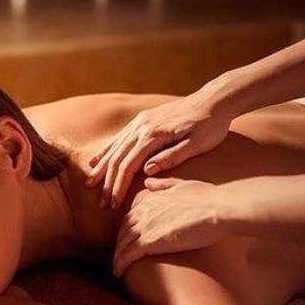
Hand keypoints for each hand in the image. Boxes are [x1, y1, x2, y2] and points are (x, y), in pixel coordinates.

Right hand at [85, 89, 232, 209]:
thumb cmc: (210, 126)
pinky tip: (96, 160)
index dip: (118, 186)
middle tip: (101, 203)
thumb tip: (147, 171)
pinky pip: (120, 138)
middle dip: (107, 182)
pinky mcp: (143, 120)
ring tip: (90, 184)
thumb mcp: (197, 145)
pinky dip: (106, 151)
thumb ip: (172, 157)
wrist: (213, 100)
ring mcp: (140, 122)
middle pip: (117, 158)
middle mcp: (142, 126)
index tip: (113, 204)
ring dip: (102, 168)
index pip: (129, 165)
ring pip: (115, 148)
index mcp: (154, 135)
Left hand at [113, 177, 228, 275]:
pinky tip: (118, 272)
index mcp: (151, 199)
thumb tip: (147, 181)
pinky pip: (128, 255)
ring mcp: (145, 226)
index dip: (127, 228)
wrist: (218, 210)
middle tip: (120, 255)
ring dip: (117, 256)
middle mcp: (144, 211)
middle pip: (124, 230)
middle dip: (120, 243)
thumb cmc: (209, 198)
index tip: (128, 238)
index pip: (132, 215)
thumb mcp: (183, 185)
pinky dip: (120, 263)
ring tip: (116, 267)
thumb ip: (164, 184)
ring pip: (123, 243)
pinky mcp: (150, 242)